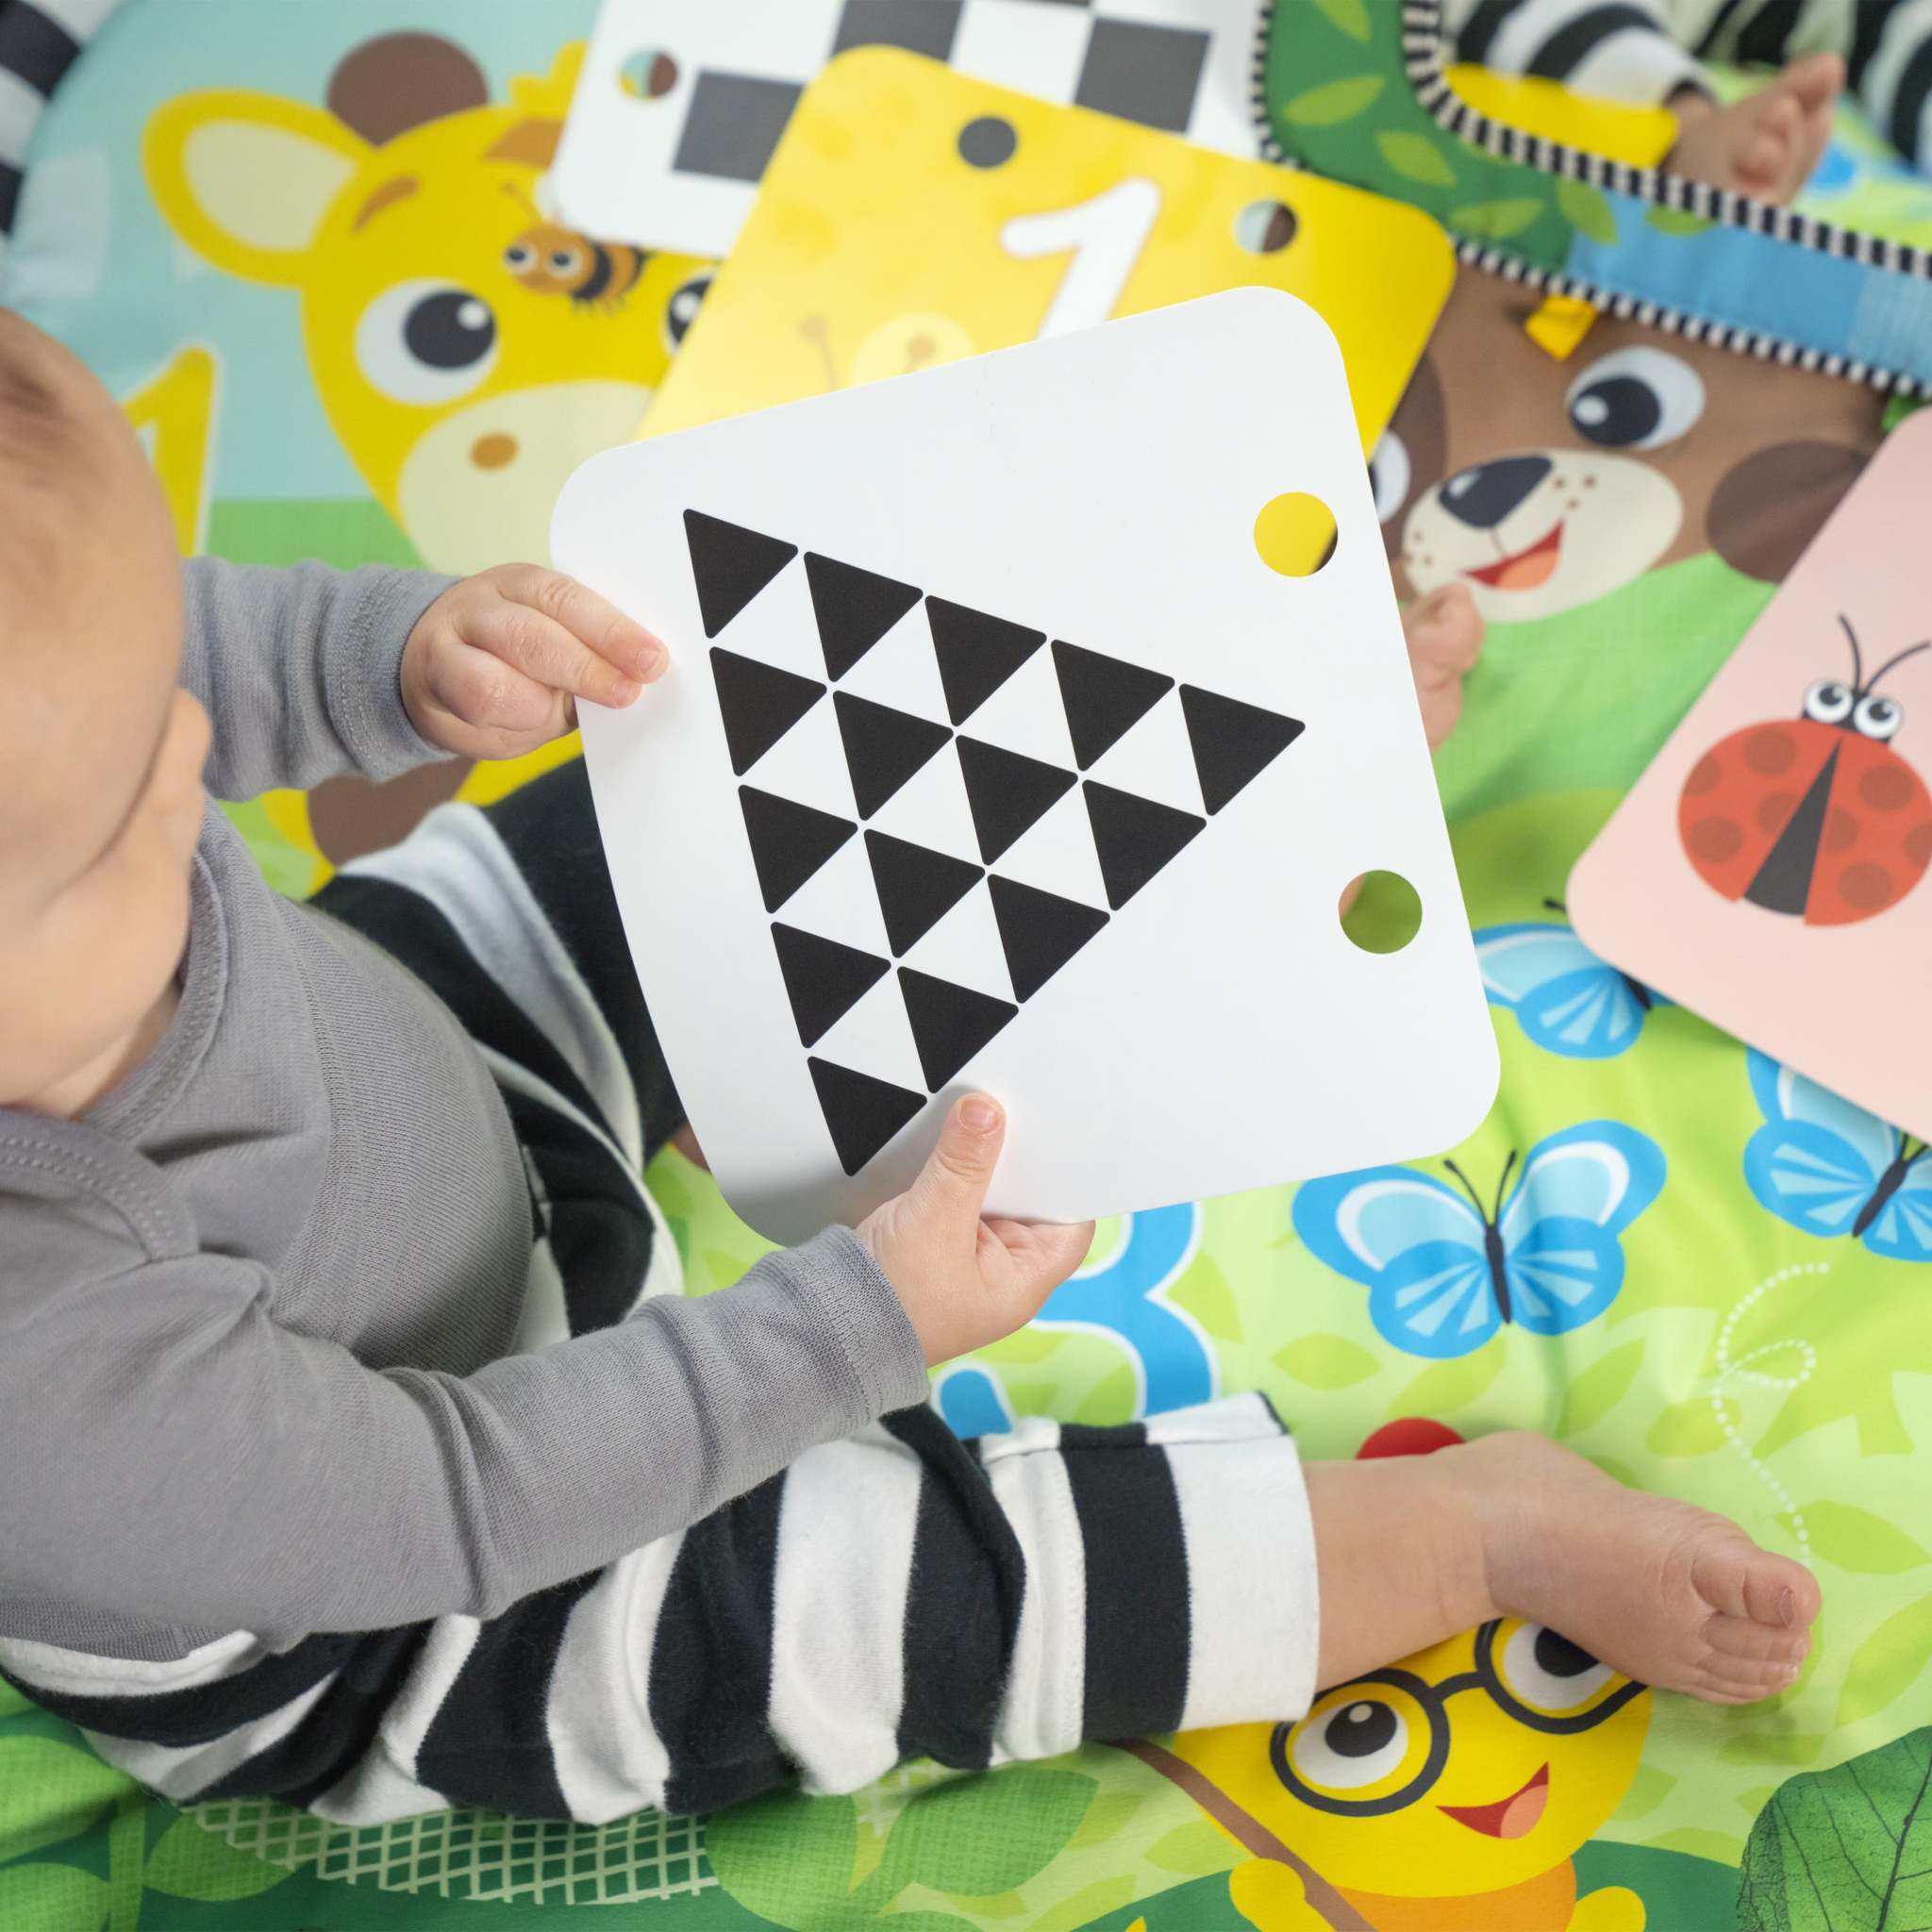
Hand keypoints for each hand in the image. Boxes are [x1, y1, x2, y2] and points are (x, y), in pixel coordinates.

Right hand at [400, 564, 665, 759]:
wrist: (436, 670)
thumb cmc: (515, 660)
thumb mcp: (560, 645)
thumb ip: (594, 657)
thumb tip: (640, 679)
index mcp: (522, 584)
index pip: (567, 599)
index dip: (612, 632)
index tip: (652, 661)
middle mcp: (481, 606)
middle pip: (530, 636)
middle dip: (585, 669)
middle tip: (626, 693)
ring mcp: (447, 647)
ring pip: (493, 685)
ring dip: (538, 706)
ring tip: (558, 713)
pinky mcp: (431, 692)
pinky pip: (476, 715)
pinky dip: (510, 725)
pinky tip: (525, 723)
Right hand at [857, 1095, 1092, 1366]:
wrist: (830, 1327)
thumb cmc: (892, 1299)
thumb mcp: (934, 1220)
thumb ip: (963, 1163)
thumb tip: (987, 1109)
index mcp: (1022, 1282)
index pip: (1069, 1222)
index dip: (1066, 1178)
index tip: (1058, 1132)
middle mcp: (1003, 1272)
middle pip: (1029, 1202)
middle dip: (1021, 1160)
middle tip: (1017, 1109)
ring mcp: (970, 1258)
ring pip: (992, 1196)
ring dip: (985, 1163)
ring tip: (986, 1114)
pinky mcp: (939, 1243)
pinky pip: (961, 1199)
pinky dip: (958, 1174)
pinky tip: (953, 1140)